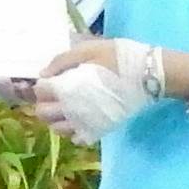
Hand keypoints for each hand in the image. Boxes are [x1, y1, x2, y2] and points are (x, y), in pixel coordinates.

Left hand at [32, 38, 154, 141]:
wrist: (148, 75)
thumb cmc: (119, 58)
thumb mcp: (89, 49)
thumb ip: (62, 61)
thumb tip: (43, 74)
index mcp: (67, 88)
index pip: (40, 91)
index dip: (42, 84)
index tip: (52, 79)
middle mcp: (71, 109)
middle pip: (42, 113)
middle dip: (44, 102)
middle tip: (57, 94)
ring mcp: (85, 123)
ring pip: (57, 129)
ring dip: (56, 118)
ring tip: (67, 107)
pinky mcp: (99, 130)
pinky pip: (77, 139)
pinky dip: (74, 131)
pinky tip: (81, 119)